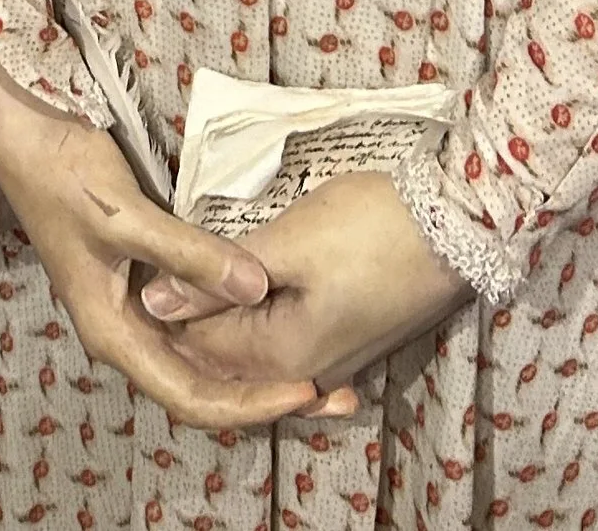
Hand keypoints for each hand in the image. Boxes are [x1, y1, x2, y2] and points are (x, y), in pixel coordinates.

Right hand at [0, 24, 356, 434]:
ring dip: (258, 367)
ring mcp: (137, 306)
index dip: (251, 402)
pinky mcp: (146, 278)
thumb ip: (189, 254)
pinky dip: (240, 330)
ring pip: (205, 357)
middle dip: (266, 396)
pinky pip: (201, 322)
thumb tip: (257, 289)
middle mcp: (127, 332)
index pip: (192, 396)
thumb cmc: (62, 174)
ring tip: (319, 367)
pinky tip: (275, 321)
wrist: (22, 134)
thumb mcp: (126, 214)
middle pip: (204, 386)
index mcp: (115, 333)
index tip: (305, 390)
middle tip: (333, 391)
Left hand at [138, 172, 469, 392]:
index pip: (196, 346)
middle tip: (162, 258)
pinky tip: (244, 289)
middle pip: (224, 356)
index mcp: (282, 358)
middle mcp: (304, 374)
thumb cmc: (369, 227)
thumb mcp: (285, 244)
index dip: (163, 305)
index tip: (140, 258)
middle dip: (190, 317)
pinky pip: (284, 343)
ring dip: (223, 316)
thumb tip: (152, 302)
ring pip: (254, 350)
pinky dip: (256, 319)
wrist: (458, 224)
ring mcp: (332, 362)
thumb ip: (214, 279)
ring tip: (197, 265)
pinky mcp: (348, 341)